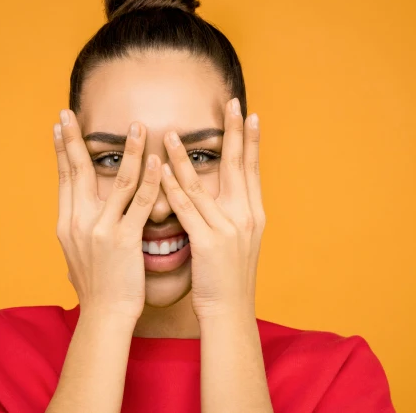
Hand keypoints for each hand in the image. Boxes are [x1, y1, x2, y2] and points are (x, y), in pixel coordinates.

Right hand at [54, 109, 160, 321]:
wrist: (105, 315)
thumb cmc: (97, 285)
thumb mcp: (79, 252)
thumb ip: (81, 226)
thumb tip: (78, 208)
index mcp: (67, 223)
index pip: (64, 178)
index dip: (62, 150)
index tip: (60, 126)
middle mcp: (80, 222)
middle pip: (77, 172)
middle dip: (75, 140)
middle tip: (70, 113)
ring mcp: (102, 230)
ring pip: (116, 181)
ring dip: (127, 150)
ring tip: (135, 126)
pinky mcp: (125, 240)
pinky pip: (139, 203)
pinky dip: (149, 180)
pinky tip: (156, 161)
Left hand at [159, 98, 265, 320]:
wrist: (230, 311)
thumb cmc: (229, 276)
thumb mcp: (238, 240)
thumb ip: (232, 213)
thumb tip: (224, 190)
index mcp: (253, 214)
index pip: (253, 168)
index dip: (251, 140)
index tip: (249, 113)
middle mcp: (245, 216)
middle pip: (239, 166)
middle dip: (235, 132)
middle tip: (232, 104)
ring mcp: (228, 228)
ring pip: (204, 184)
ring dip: (187, 156)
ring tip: (174, 132)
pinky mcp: (208, 242)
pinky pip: (187, 208)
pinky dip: (173, 187)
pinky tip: (161, 170)